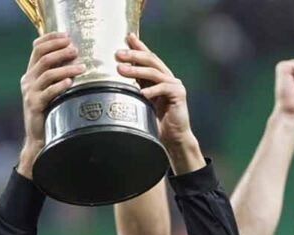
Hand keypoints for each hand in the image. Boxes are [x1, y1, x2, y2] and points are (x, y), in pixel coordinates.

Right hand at [17, 32, 83, 178]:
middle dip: (60, 50)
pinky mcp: (34, 106)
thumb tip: (75, 57)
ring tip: (81, 67)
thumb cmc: (49, 113)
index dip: (50, 39)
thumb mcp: (50, 90)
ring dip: (65, 68)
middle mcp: (27, 81)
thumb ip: (56, 74)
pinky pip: (48, 92)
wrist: (39, 139)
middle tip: (76, 49)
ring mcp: (29, 93)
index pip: (37, 48)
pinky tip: (71, 83)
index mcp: (30, 74)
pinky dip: (60, 86)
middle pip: (42, 58)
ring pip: (47, 74)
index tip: (66, 35)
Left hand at [116, 34, 193, 150]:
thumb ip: (134, 90)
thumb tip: (114, 80)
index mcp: (158, 78)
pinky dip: (152, 90)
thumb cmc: (155, 122)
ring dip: (137, 70)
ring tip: (121, 70)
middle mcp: (168, 78)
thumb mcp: (140, 103)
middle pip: (151, 60)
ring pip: (154, 72)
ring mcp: (175, 85)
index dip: (139, 46)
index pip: (148, 58)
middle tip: (118, 54)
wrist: (173, 138)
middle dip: (134, 55)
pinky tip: (141, 93)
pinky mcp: (179, 95)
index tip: (127, 37)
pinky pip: (164, 88)